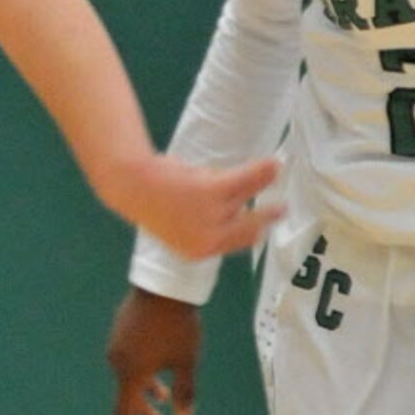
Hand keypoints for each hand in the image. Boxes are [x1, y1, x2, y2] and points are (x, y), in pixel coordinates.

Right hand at [106, 287, 202, 414]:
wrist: (163, 286)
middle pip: (126, 394)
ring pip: (127, 374)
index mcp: (132, 374)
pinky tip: (155, 362)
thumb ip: (185, 391)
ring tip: (161, 392)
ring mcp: (116, 345)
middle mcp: (118, 362)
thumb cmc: (178, 326)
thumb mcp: (187, 361)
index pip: (124, 411)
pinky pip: (126, 358)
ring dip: (144, 388)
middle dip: (143, 411)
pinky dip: (139, 369)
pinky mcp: (118, 330)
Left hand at [124, 154, 281, 260]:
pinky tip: (274, 164)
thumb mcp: (181, 223)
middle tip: (283, 208)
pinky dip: (263, 171)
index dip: (255, 233)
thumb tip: (239, 215)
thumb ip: (208, 224)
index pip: (238, 245)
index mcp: (199, 251)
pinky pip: (249, 180)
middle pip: (251, 228)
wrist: (131, 184)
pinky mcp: (213, 192)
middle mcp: (208, 240)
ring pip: (249, 198)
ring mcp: (211, 217)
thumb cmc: (155, 200)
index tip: (266, 226)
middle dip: (269, 216)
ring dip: (261, 181)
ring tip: (275, 169)